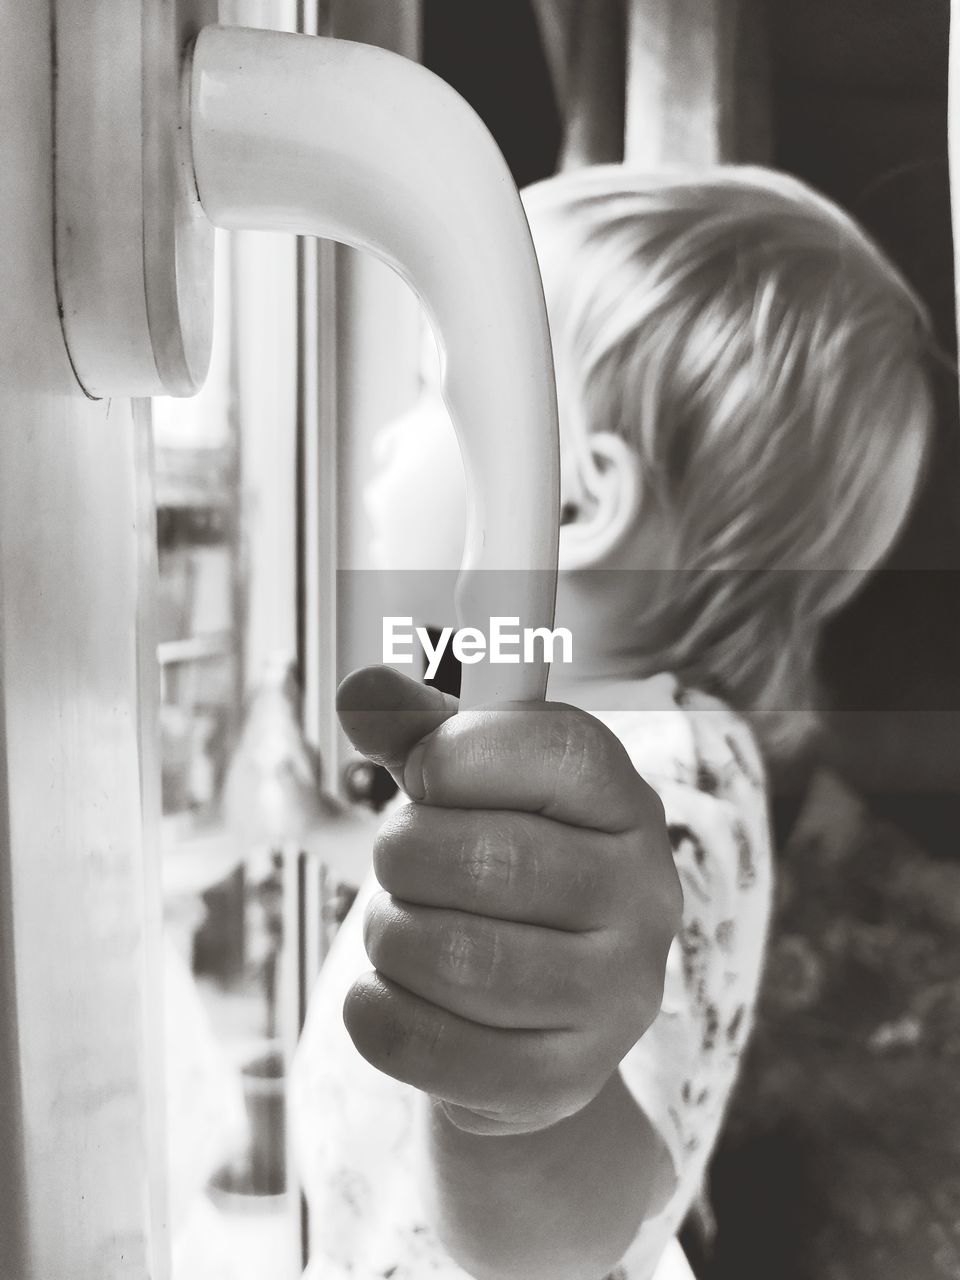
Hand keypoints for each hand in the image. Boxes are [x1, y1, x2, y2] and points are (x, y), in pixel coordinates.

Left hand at [337, 666, 682, 1135]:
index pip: (560, 751)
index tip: (422, 771)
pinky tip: (388, 991)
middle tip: (399, 861)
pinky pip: (426, 1042)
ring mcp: (615, 997)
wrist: (529, 1014)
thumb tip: (360, 692)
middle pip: (491, 857)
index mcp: (625, 804)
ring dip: (388, 933)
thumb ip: (416, 730)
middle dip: (404, 853)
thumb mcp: (466, 788)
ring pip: (453, 955)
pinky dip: (375, 1010)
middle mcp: (645, 897)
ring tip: (399, 927)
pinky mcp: (564, 1079)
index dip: (462, 752)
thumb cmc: (492, 871)